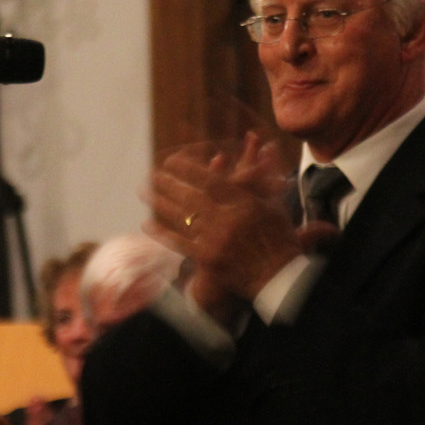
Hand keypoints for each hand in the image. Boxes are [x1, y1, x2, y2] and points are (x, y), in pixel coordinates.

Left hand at [145, 134, 300, 304]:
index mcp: (243, 203)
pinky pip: (179, 243)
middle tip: (152, 173)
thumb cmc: (280, 240)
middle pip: (190, 196)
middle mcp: (226, 219)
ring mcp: (214, 240)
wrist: (278, 278)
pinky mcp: (207, 259)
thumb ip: (266, 175)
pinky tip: (147, 224)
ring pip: (181, 217)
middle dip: (168, 183)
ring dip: (160, 203)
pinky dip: (162, 233)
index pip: (210, 180)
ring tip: (144, 191)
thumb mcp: (276, 205)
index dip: (188, 169)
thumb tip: (269, 145)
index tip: (172, 160)